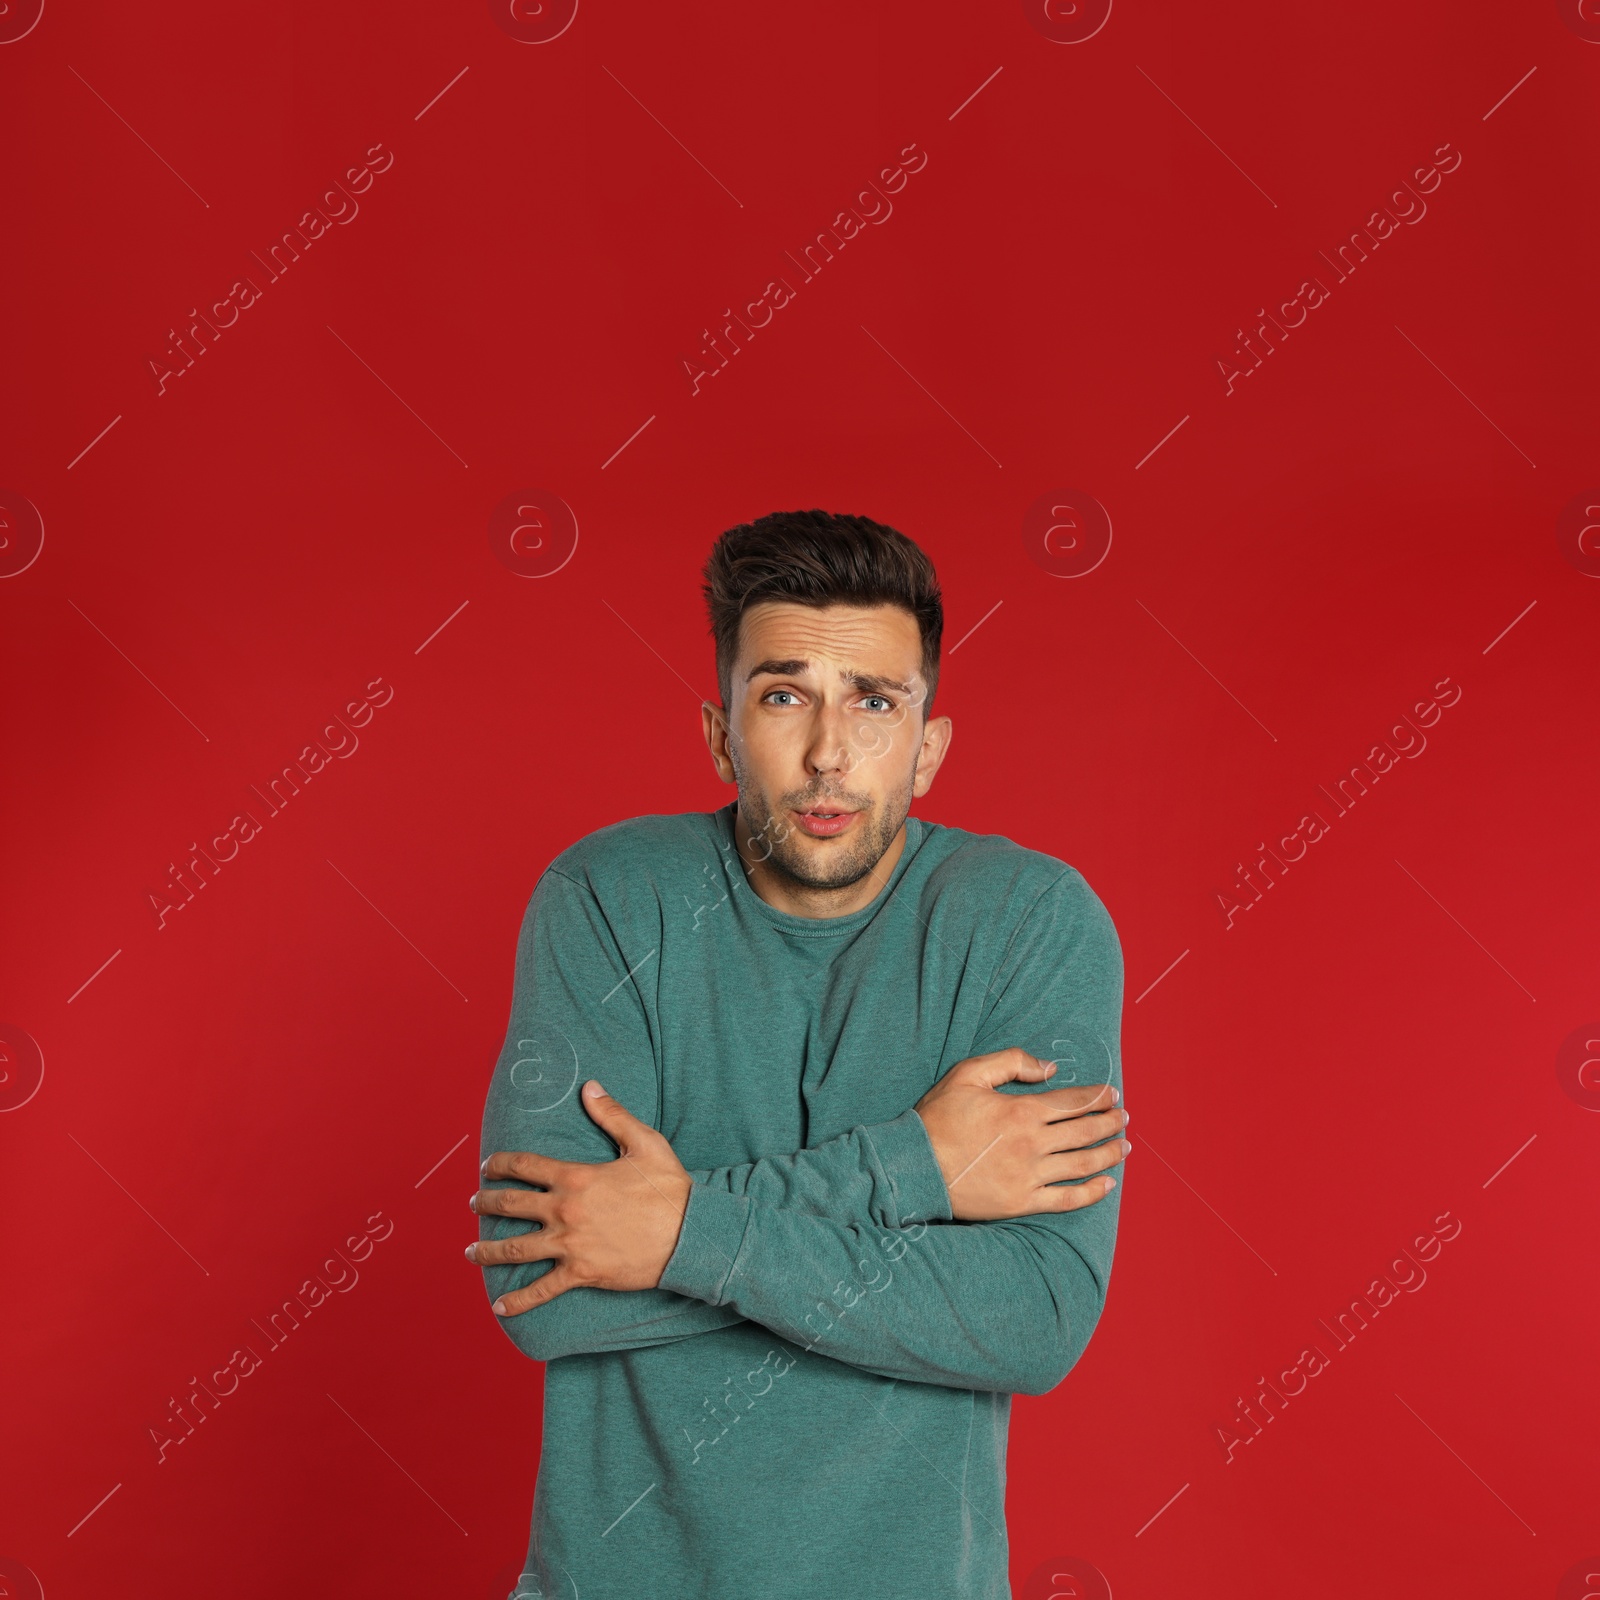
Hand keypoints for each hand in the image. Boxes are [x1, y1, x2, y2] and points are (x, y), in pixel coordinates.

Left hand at [468, 1080, 692, 1314]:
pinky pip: (542, 1290)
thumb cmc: (669, 1188)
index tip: (487, 1167)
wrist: (690, 1235)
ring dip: (487, 1251)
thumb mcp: (644, 1143)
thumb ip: (613, 1114)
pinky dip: (518, 1300)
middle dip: (485, 1203)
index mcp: (576, 1177)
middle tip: (474, 1204)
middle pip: (510, 1206)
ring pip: (515, 1249)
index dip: (499, 1164)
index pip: (524, 1166)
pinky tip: (499, 1307)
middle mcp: (565, 1210)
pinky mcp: (581, 1273)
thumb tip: (590, 1087)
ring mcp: (570, 1244)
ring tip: (471, 1252)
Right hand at [913, 1048, 1127, 1220]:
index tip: (1113, 1094)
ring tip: (1125, 1148)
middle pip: (1085, 1132)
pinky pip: (1067, 1199)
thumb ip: (1011, 1062)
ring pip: (1082, 1164)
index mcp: (1022, 1111)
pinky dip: (1091, 1192)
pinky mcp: (1022, 1201)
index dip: (1098, 1097)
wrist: (916, 1166)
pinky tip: (1107, 1184)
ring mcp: (1030, 1176)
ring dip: (1109, 1154)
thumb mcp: (968, 1073)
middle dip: (1110, 1123)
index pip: (1073, 1102)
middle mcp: (1033, 1144)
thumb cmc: (939, 1118)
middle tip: (1125, 1118)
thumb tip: (1050, 1068)